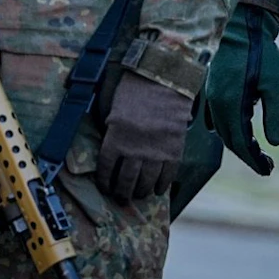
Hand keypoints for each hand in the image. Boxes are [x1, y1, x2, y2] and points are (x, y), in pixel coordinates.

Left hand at [96, 71, 191, 200]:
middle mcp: (133, 150)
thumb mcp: (114, 110)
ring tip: (139, 195)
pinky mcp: (173, 151)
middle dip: (122, 193)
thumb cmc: (136, 89)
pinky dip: (161, 185)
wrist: (164, 80)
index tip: (106, 187)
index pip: (106, 169)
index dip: (105, 182)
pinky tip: (158, 189)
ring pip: (145, 182)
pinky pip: (166, 175)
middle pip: (125, 181)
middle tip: (122, 198)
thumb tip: (112, 150)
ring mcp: (155, 153)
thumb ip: (113, 133)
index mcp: (115, 138)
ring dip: (140, 192)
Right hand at [202, 4, 278, 174]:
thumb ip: (274, 114)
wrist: (242, 23)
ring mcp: (211, 95)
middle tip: (265, 165)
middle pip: (229, 140)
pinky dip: (227, 128)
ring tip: (255, 150)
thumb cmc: (261, 51)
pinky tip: (237, 129)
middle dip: (247, 155)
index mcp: (231, 105)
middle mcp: (216, 103)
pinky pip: (215, 116)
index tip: (267, 171)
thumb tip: (274, 143)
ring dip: (237, 143)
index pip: (240, 143)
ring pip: (221, 129)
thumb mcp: (274, 83)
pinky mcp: (212, 87)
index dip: (253, 160)